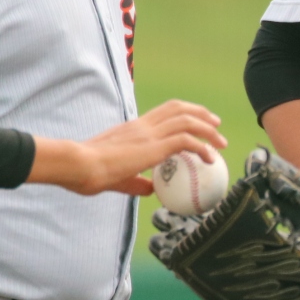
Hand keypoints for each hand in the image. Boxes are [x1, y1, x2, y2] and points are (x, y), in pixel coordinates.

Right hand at [28, 100, 226, 195]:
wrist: (79, 165)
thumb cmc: (90, 172)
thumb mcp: (118, 178)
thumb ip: (136, 182)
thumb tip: (151, 190)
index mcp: (133, 128)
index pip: (163, 112)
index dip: (183, 113)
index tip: (197, 121)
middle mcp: (143, 126)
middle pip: (178, 108)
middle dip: (201, 114)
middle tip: (216, 124)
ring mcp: (149, 134)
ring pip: (187, 121)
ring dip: (208, 129)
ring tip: (220, 142)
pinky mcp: (153, 147)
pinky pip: (186, 141)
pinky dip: (202, 147)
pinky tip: (210, 159)